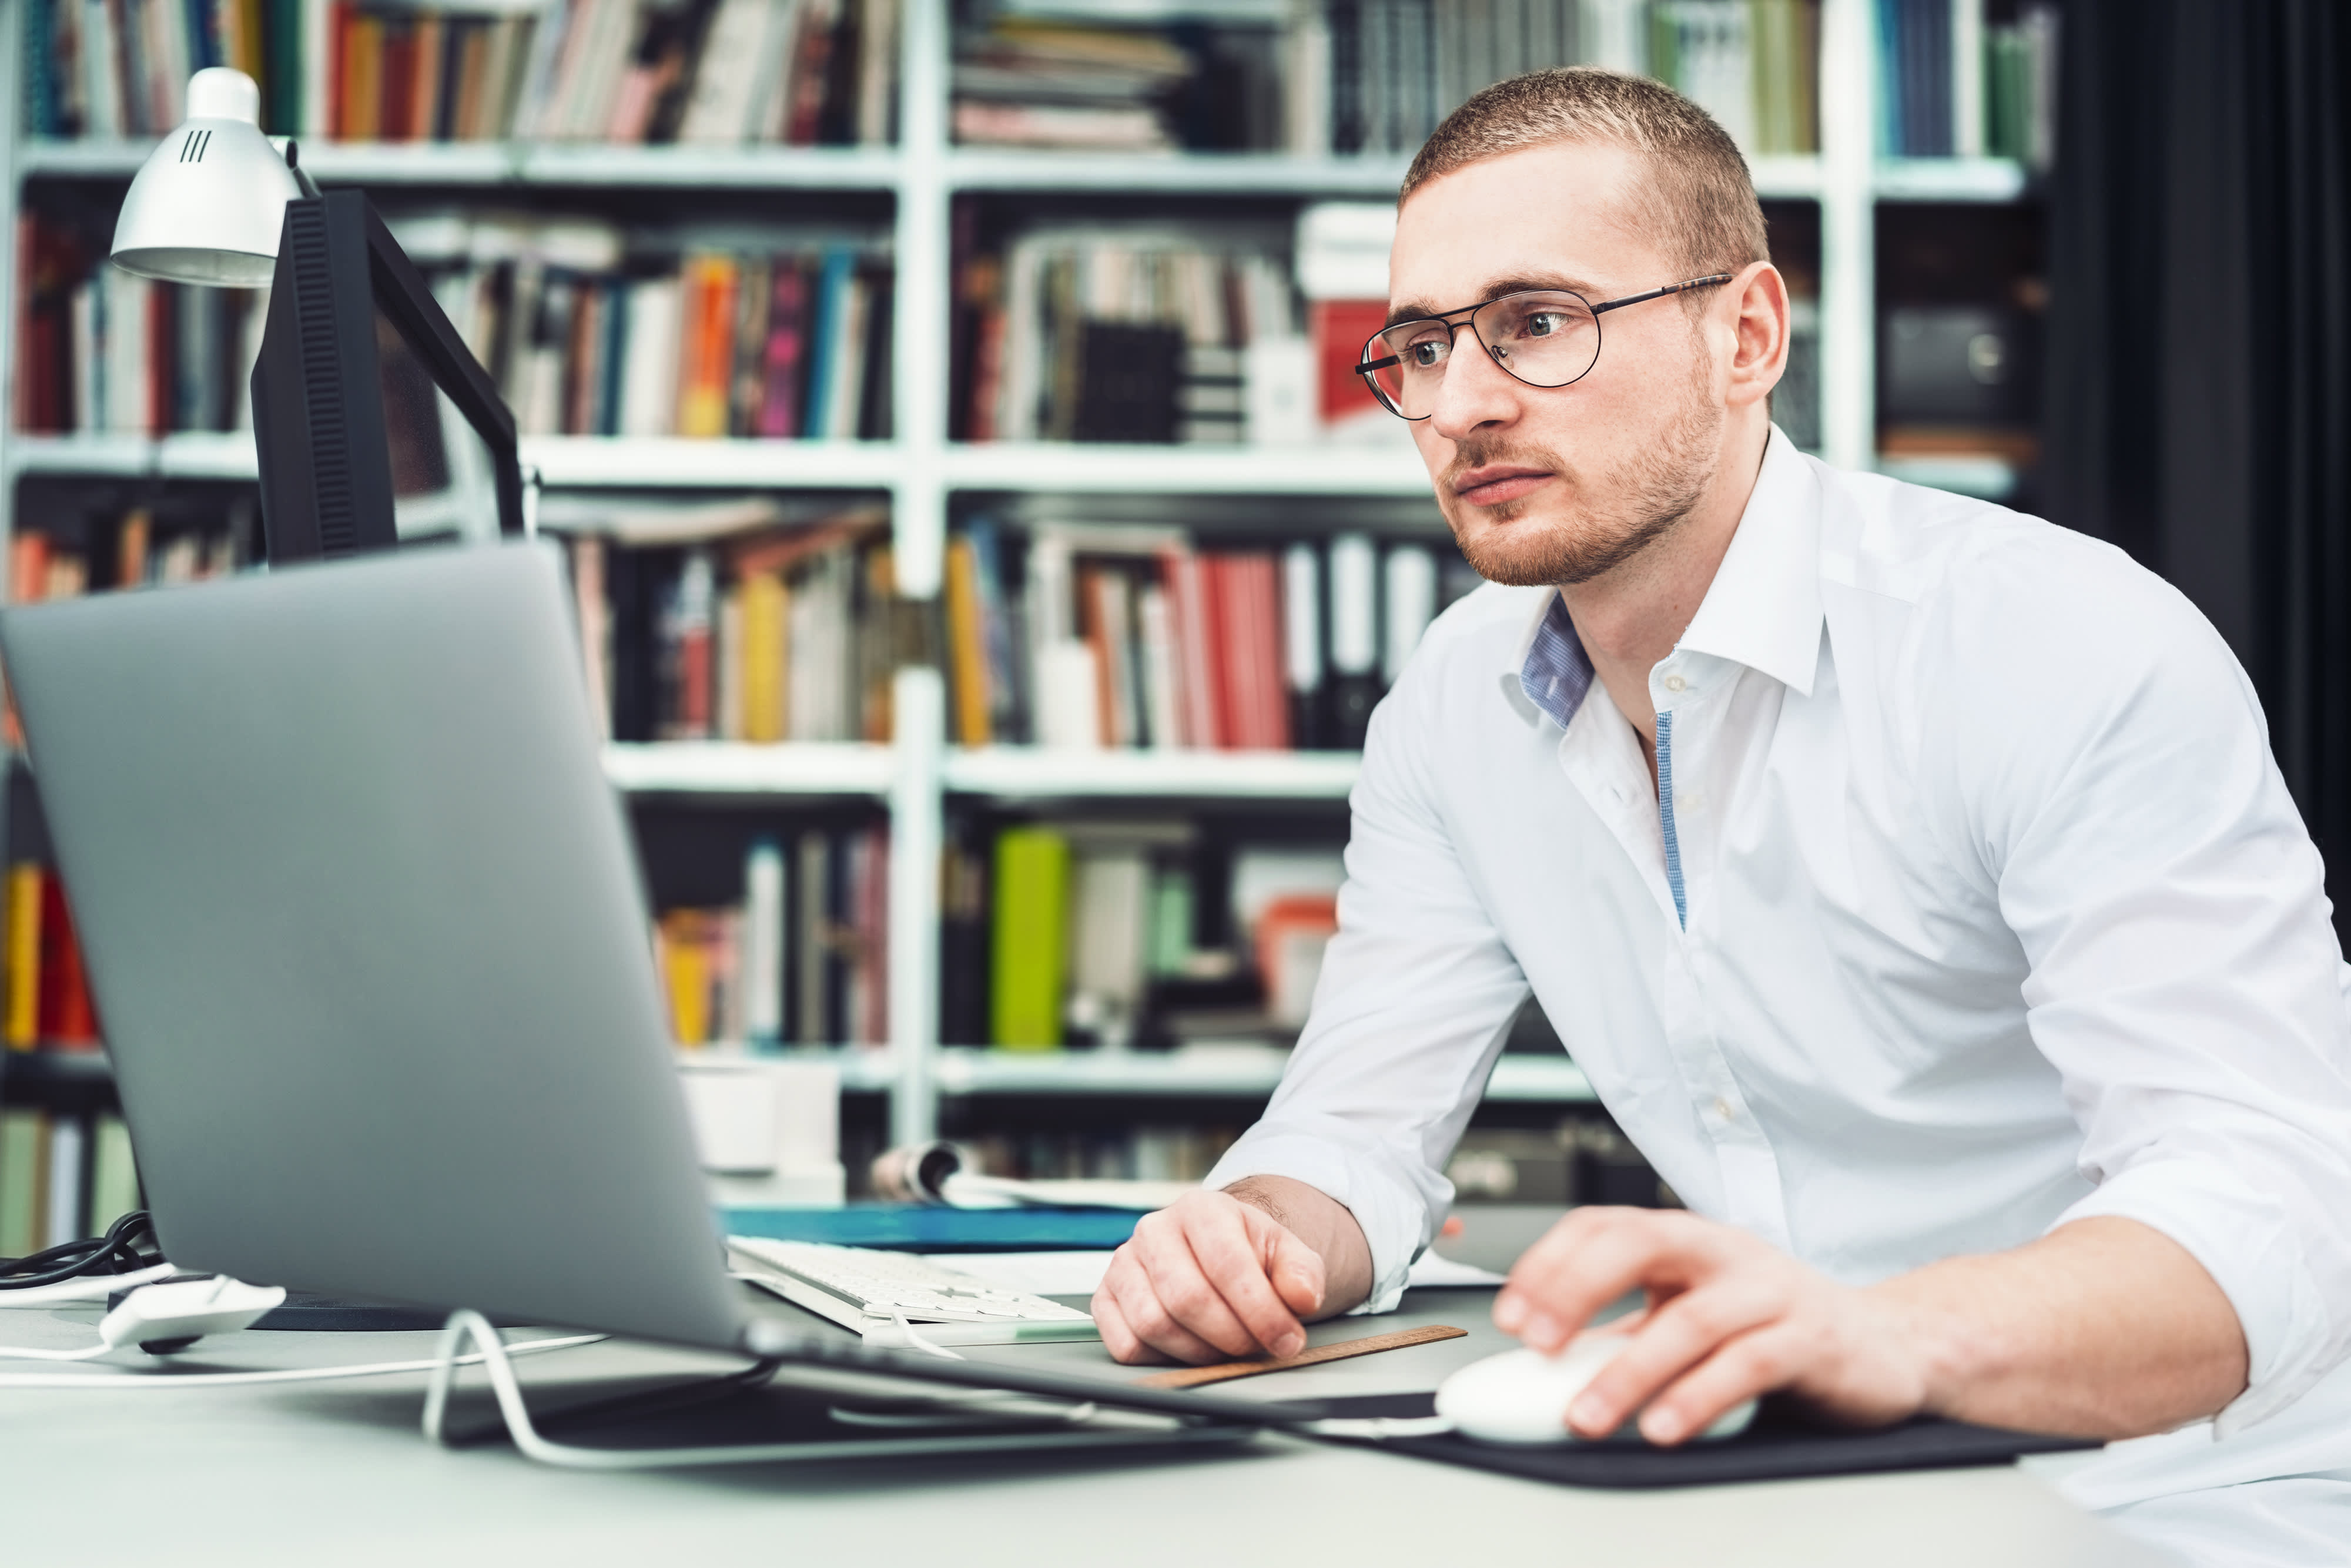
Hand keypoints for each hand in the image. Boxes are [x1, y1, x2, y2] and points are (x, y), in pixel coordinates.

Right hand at [1093, 1189, 1328, 1364]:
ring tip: (1227, 1349)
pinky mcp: (1105, 1299)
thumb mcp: (1287, 1254)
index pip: (1226, 1263)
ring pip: (1153, 1324)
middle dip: (1231, 1336)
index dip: (1260, 1311)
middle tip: (1258, 1349)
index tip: (1287, 1340)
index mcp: (1201, 1208)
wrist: (1216, 1252)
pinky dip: (1161, 1360)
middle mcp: (1154, 1230)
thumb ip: (1302, 1272)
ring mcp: (1123, 1264)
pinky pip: (1124, 1344)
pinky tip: (1190, 1349)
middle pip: (1187, 1298)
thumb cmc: (1250, 1255)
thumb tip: (1302, 1297)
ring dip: (1198, 1352)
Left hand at [1495, 1207, 1933, 1443]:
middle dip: (1577, 1290)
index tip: (1509, 1315)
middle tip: (1536, 1345)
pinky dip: (1699, 1398)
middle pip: (1639, 1244)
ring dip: (1629, 1372)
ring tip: (1587, 1416)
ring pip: (1690, 1320)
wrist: (1885, 1346)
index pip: (1602, 1225)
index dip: (1548, 1263)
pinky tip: (1665, 1428)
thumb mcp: (1689, 1318)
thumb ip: (1626, 1334)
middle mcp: (1723, 1252)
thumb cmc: (1773, 1329)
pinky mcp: (1811, 1340)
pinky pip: (1747, 1365)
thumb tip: (1543, 1370)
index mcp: (1684, 1239)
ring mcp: (1770, 1291)